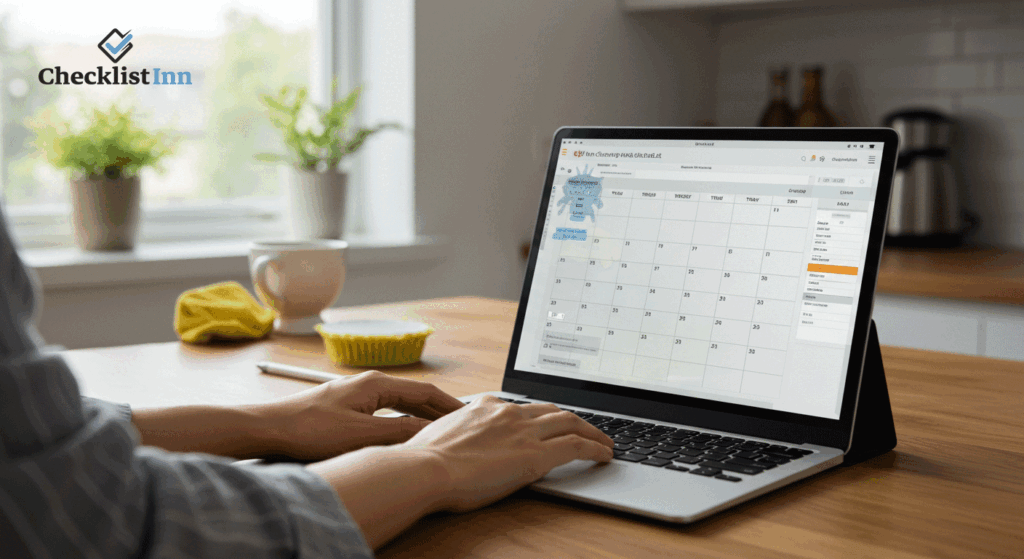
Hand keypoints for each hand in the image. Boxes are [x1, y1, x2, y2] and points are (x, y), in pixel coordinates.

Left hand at [259, 370, 463, 459]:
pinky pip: (385, 411)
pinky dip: (402, 421)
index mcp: (376, 384)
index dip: (449, 405)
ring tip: (439, 430)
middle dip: (438, 409)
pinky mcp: (346, 406)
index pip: (425, 391)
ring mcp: (357, 394)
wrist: (270, 429)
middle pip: (414, 395)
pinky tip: (405, 434)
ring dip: (420, 415)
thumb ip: (399, 432)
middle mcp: (369, 383)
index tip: (468, 416)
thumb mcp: (361, 435)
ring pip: (399, 404)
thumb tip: (430, 431)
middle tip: (461, 425)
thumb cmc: (310, 430)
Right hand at [401, 395, 614, 511]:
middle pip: (552, 409)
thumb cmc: (424, 462)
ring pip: (571, 422)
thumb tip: (461, 447)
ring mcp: (524, 430)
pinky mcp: (536, 453)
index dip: (541, 414)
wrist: (426, 469)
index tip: (547, 420)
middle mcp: (508, 412)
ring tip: (604, 441)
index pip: (521, 406)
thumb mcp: (442, 438)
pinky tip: (605, 454)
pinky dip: (595, 447)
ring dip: (592, 430)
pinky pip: (577, 445)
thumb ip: (460, 436)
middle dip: (573, 418)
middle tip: (587, 428)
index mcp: (485, 407)